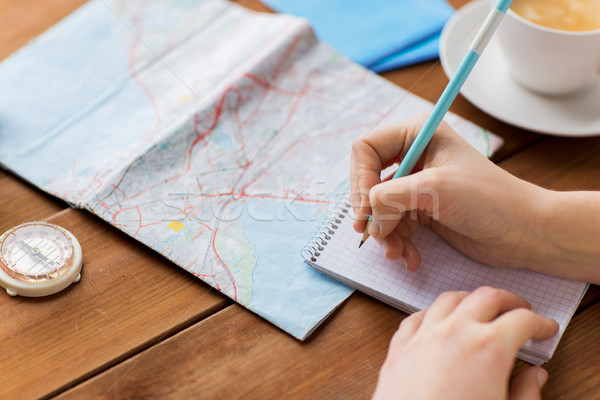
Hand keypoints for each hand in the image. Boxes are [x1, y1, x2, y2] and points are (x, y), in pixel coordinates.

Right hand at [350, 114, 547, 271]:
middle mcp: (413, 156)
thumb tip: (366, 218)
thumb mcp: (433, 189)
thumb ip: (388, 197)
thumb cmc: (488, 199)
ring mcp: (416, 184)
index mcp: (416, 134)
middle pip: (366, 180)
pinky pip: (393, 225)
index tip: (364, 210)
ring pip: (378, 208)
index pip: (365, 149)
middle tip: (374, 236)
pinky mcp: (421, 210)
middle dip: (371, 212)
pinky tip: (411, 258)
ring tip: (397, 253)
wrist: (524, 232)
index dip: (359, 179)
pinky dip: (398, 243)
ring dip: (384, 234)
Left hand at [372, 287, 558, 399]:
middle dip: (508, 300)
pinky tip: (439, 320)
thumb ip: (526, 394)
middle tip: (520, 309)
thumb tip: (535, 377)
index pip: (522, 320)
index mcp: (488, 348)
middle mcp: (455, 332)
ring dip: (470, 299)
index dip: (540, 323)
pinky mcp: (400, 347)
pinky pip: (417, 317)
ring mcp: (424, 336)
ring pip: (449, 299)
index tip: (545, 328)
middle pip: (487, 297)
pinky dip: (434, 312)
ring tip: (481, 308)